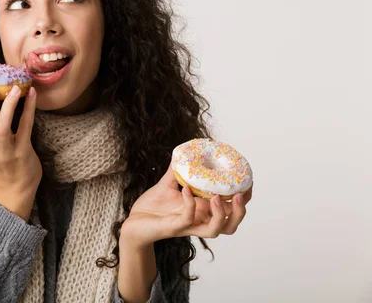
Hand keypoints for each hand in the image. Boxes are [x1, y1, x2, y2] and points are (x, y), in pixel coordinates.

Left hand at [121, 160, 252, 247]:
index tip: (248, 182)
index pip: (230, 209)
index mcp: (202, 211)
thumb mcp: (167, 185)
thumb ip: (177, 170)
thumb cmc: (151, 207)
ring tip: (218, 197)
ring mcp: (188, 226)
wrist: (132, 222)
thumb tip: (184, 151)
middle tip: (240, 195)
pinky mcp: (174, 228)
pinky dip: (189, 204)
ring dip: (221, 215)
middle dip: (240, 211)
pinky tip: (185, 190)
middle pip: (230, 225)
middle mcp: (199, 221)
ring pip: (215, 230)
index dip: (244, 199)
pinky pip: (187, 219)